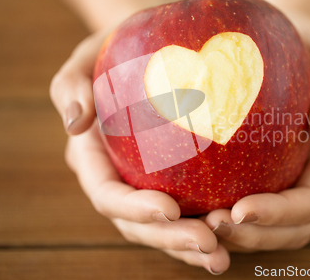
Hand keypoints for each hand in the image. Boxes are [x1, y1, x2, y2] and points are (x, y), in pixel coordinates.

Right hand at [49, 30, 230, 274]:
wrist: (148, 52)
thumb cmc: (117, 51)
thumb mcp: (88, 57)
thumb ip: (72, 85)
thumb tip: (76, 123)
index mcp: (93, 159)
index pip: (108, 194)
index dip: (134, 209)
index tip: (170, 209)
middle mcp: (119, 181)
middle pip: (138, 225)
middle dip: (170, 240)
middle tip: (208, 245)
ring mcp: (146, 186)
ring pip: (165, 230)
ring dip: (192, 248)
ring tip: (222, 257)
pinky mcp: (175, 182)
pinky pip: (190, 212)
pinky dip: (209, 228)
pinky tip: (236, 231)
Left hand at [204, 13, 309, 251]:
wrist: (286, 38)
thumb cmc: (309, 42)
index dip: (281, 215)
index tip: (241, 211)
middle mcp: (309, 173)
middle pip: (292, 227)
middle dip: (255, 236)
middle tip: (211, 225)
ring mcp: (284, 174)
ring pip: (268, 227)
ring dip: (238, 235)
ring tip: (199, 224)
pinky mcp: (258, 168)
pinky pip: (243, 200)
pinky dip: (223, 212)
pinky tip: (192, 206)